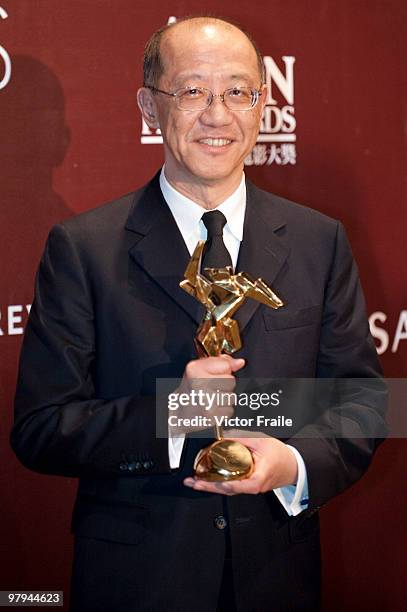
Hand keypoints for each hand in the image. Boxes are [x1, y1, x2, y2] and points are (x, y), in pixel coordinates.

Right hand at [170, 355, 244, 434]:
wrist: (178, 411)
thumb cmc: (191, 388)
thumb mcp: (200, 368)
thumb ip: (221, 362)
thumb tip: (240, 362)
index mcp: (195, 369)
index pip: (226, 366)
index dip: (223, 371)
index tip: (213, 375)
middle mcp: (200, 384)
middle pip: (231, 382)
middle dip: (225, 385)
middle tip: (212, 388)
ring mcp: (206, 401)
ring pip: (232, 397)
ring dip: (225, 399)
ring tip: (211, 399)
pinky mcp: (211, 416)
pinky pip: (229, 411)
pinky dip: (223, 411)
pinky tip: (212, 408)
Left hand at [183, 431, 297, 494]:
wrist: (293, 465)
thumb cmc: (281, 456)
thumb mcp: (261, 441)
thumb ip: (241, 438)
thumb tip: (223, 436)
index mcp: (259, 478)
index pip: (242, 485)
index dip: (228, 484)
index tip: (216, 482)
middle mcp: (253, 487)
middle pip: (228, 490)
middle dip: (209, 487)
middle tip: (193, 482)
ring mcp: (250, 488)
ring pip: (228, 490)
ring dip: (210, 486)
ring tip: (195, 482)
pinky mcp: (247, 486)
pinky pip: (231, 486)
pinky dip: (218, 483)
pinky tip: (207, 480)